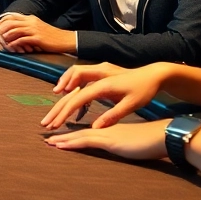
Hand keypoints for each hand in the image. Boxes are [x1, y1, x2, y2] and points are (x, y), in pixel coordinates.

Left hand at [0, 14, 74, 53]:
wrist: (65, 39)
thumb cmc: (51, 36)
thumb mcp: (38, 27)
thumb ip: (27, 26)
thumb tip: (14, 30)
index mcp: (30, 18)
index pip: (12, 17)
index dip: (3, 22)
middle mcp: (31, 22)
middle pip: (11, 23)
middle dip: (2, 30)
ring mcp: (34, 30)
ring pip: (15, 30)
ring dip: (7, 37)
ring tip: (2, 42)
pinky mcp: (38, 38)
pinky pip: (23, 40)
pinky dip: (15, 44)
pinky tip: (11, 47)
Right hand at [40, 63, 169, 130]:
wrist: (154, 74)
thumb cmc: (144, 90)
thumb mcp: (131, 105)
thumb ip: (112, 116)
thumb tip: (94, 128)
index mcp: (103, 84)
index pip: (78, 98)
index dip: (64, 112)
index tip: (55, 124)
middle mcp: (97, 74)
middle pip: (70, 87)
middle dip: (58, 105)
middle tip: (47, 120)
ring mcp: (98, 71)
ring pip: (73, 76)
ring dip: (63, 88)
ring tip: (55, 101)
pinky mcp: (100, 73)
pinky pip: (80, 76)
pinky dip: (71, 84)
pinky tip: (70, 95)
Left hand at [45, 119, 169, 160]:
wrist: (164, 136)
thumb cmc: (153, 142)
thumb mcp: (135, 144)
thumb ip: (125, 144)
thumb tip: (120, 149)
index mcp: (111, 130)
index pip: (88, 132)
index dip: (74, 135)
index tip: (61, 138)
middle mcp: (106, 129)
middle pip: (80, 132)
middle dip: (63, 136)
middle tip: (47, 139)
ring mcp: (107, 134)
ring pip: (79, 135)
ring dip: (63, 139)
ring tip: (49, 142)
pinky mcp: (110, 140)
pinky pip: (87, 141)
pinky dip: (72, 143)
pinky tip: (61, 145)